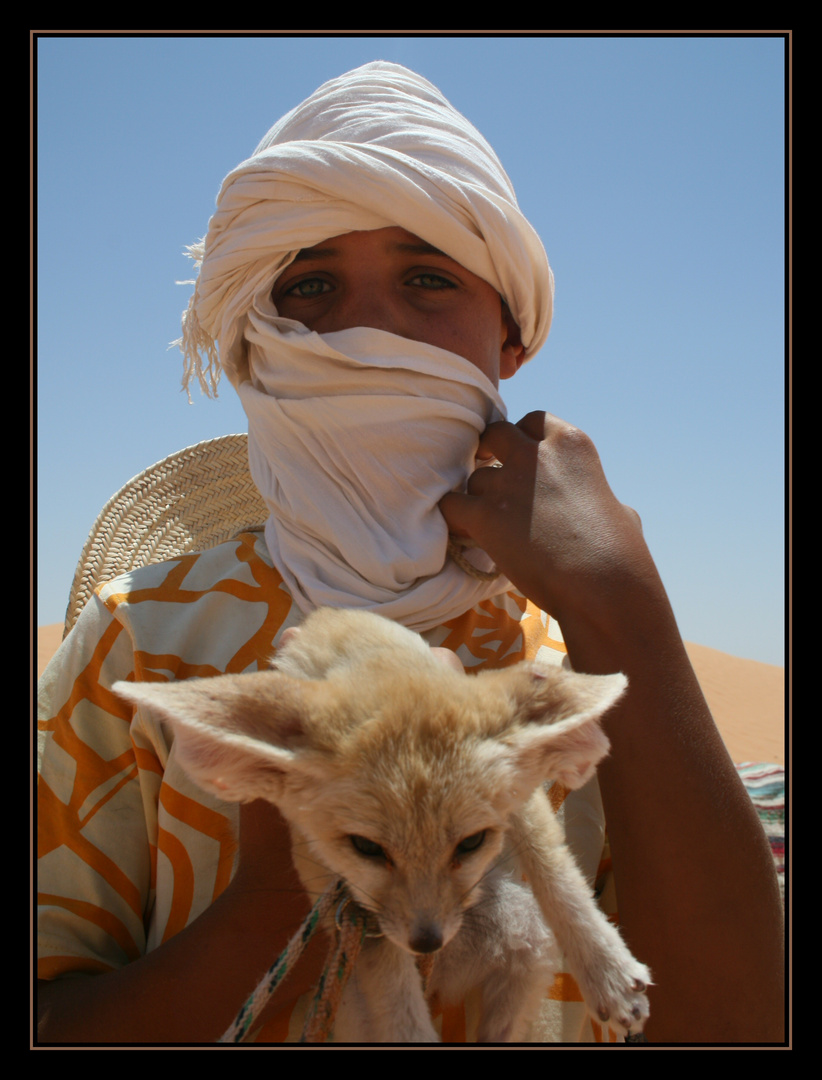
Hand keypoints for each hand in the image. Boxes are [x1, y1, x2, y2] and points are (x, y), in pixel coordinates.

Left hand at [440, 411, 651, 626]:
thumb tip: (605, 505)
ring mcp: (508, 482)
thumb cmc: (621, 554)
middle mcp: (536, 454)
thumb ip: (594, 494)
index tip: (520, 457)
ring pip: (474, 478)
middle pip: (495, 435)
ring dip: (478, 497)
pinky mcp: (484, 515)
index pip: (532, 421)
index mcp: (572, 443)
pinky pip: (451, 505)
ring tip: (490, 524)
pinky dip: (455, 519)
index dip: (521, 439)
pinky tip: (468, 534)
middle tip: (490, 476)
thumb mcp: (618, 506)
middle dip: (489, 452)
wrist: (604, 586)